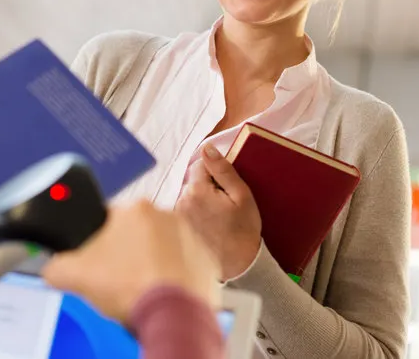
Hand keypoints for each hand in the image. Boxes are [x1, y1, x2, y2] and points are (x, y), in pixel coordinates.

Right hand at [42, 200, 218, 325]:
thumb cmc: (131, 289)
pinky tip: (162, 294)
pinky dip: (174, 278)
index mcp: (134, 209)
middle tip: (117, 280)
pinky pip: (184, 266)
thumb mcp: (75, 276)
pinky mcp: (207, 260)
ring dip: (151, 264)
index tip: (98, 262)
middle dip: (125, 254)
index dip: (98, 243)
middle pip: (135, 234)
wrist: (174, 316)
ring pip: (161, 248)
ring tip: (140, 290)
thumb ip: (55, 265)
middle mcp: (166, 215)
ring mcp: (191, 237)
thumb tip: (51, 266)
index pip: (107, 220)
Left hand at [175, 145, 261, 280]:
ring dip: (200, 201)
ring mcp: (175, 217)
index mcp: (196, 191)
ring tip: (217, 219)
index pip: (199, 165)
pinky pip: (185, 211)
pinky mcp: (176, 229)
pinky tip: (209, 228)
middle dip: (206, 187)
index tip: (226, 188)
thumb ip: (223, 170)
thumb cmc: (243, 232)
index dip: (215, 173)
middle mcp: (180, 201)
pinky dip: (196, 215)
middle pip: (192, 181)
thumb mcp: (241, 196)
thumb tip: (207, 148)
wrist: (238, 268)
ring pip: (188, 196)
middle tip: (224, 206)